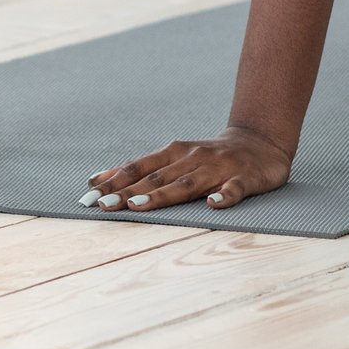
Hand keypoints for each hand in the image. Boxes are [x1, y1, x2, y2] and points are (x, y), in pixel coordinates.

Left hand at [84, 125, 290, 211]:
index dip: (114, 180)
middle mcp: (193, 158)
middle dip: (127, 191)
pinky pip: (234, 189)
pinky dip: (224, 197)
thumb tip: (98, 181)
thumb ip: (142, 171)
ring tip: (137, 206)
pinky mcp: (245, 179)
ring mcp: (218, 168)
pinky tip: (213, 204)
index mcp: (175, 153)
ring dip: (162, 195)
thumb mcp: (175, 159)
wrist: (260, 142)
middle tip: (102, 205)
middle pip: (157, 177)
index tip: (89, 194)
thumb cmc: (208, 157)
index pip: (139, 167)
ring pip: (187, 184)